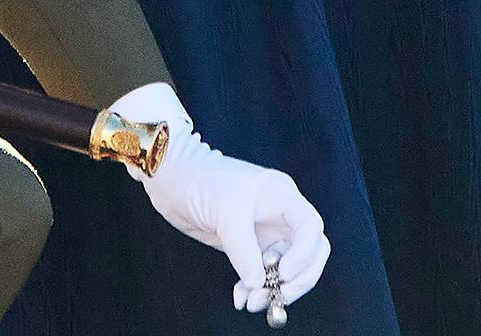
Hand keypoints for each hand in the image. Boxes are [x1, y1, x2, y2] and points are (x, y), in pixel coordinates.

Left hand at [112, 84, 329, 315]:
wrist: (170, 178)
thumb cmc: (199, 179)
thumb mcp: (225, 210)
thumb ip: (243, 247)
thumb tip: (257, 282)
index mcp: (282, 196)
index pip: (310, 228)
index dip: (304, 254)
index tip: (282, 273)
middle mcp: (279, 215)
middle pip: (307, 254)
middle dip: (295, 279)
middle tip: (275, 296)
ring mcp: (264, 231)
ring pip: (284, 268)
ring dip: (272, 289)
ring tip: (252, 303)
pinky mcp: (246, 246)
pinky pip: (260, 273)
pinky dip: (254, 288)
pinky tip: (241, 297)